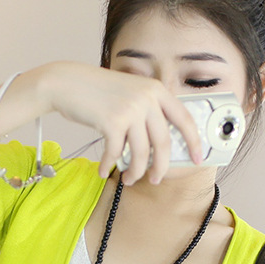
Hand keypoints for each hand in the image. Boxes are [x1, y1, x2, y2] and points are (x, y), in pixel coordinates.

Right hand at [39, 61, 202, 184]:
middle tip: (155, 180)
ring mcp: (130, 109)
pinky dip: (109, 165)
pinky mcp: (112, 121)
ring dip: (135, 171)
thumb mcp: (129, 93)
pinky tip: (103, 170)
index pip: (184, 118)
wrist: (66, 83)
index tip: (198, 158)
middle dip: (160, 167)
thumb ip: (147, 111)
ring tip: (128, 179)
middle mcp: (147, 98)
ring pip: (141, 152)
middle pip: (163, 143)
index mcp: (156, 90)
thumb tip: (159, 146)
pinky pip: (116, 153)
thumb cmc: (96, 92)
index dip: (193, 141)